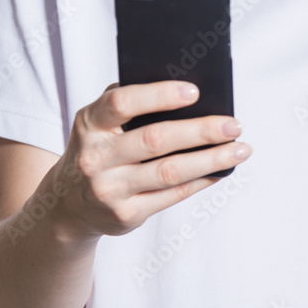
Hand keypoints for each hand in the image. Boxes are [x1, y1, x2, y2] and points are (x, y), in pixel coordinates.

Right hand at [49, 81, 251, 241]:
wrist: (67, 204)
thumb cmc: (98, 147)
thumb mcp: (97, 121)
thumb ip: (128, 101)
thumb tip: (186, 92)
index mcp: (89, 123)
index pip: (122, 103)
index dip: (159, 95)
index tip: (194, 91)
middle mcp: (96, 157)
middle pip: (155, 140)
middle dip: (201, 131)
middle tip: (233, 125)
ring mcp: (109, 190)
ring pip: (170, 172)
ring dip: (211, 160)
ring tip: (240, 150)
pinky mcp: (125, 215)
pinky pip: (172, 195)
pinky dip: (201, 181)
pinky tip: (221, 170)